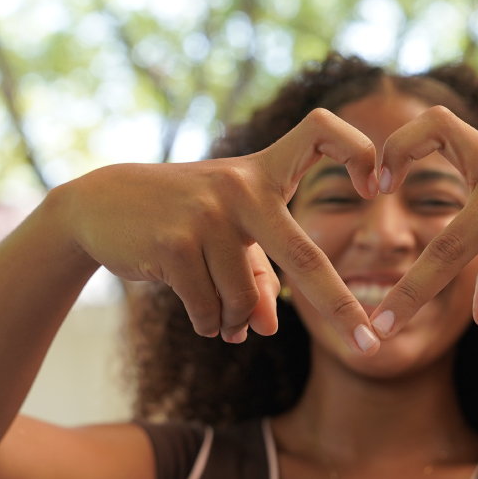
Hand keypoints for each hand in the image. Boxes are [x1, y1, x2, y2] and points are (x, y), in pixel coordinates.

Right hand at [64, 109, 382, 353]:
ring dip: (236, 321)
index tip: (380, 185)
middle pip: (302, 255)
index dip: (358, 151)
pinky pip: (210, 310)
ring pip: (244, 299)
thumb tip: (266, 326)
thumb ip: (257, 275)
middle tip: (368, 347)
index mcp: (262, 172)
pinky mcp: (175, 245)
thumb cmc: (179, 218)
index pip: (320, 132)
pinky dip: (210, 324)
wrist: (97, 207)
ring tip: (224, 318)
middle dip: (339, 306)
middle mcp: (240, 186)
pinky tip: (202, 316)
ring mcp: (207, 214)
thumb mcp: (226, 236)